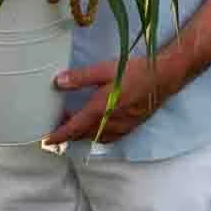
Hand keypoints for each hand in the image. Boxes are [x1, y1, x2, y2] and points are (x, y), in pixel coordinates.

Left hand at [48, 56, 177, 145]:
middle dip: (68, 134)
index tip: (45, 140)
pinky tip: (96, 126)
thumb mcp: (104, 70)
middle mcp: (110, 123)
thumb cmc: (135, 71)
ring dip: (82, 134)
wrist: (165, 77)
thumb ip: (80, 78)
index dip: (58, 135)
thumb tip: (58, 82)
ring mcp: (122, 128)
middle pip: (83, 135)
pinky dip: (97, 134)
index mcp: (101, 110)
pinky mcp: (131, 127)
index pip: (74, 128)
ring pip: (96, 138)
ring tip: (73, 125)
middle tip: (55, 128)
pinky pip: (109, 137)